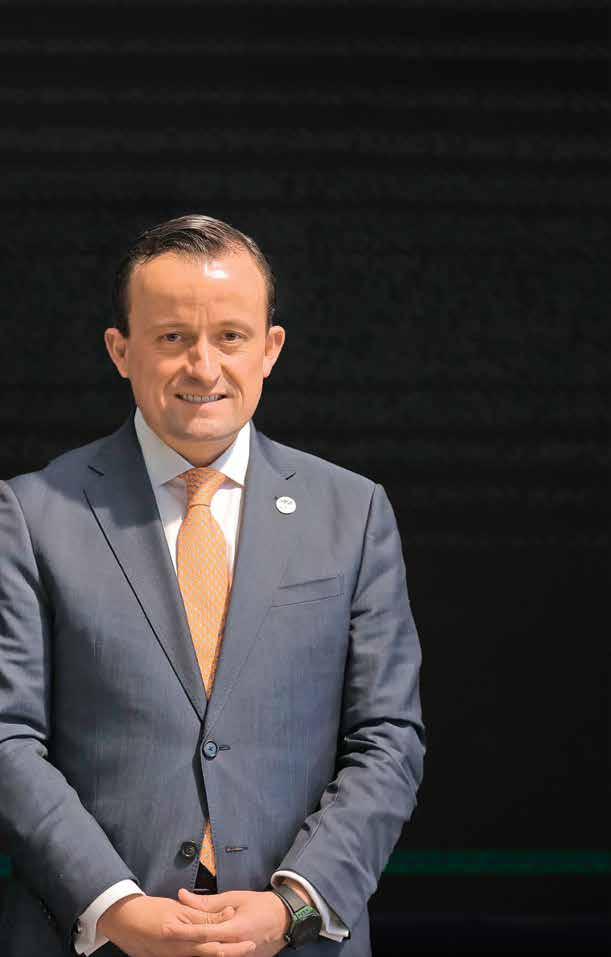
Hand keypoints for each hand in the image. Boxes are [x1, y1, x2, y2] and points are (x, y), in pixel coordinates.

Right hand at [97, 893, 255, 956]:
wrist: (123, 921)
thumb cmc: (151, 911)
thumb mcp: (178, 909)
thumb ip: (202, 914)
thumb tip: (227, 913)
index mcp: (182, 935)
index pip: (213, 938)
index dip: (232, 940)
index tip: (250, 939)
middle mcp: (180, 950)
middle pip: (211, 953)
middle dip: (232, 952)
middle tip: (251, 948)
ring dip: (220, 953)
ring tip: (238, 951)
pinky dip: (206, 955)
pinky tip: (215, 952)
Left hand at [171, 888, 291, 955]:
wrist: (283, 919)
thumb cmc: (259, 905)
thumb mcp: (234, 898)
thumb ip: (208, 902)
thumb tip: (182, 896)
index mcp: (233, 930)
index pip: (202, 932)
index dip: (183, 931)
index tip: (165, 927)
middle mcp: (234, 946)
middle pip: (202, 948)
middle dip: (182, 943)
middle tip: (162, 935)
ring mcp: (238, 956)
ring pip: (210, 954)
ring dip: (191, 948)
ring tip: (173, 942)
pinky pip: (219, 956)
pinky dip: (205, 951)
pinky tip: (192, 947)